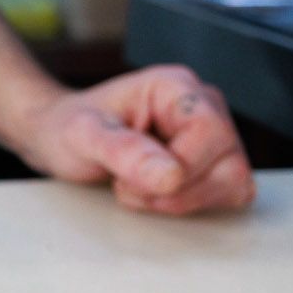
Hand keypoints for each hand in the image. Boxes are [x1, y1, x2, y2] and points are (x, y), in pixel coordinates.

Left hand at [10, 64, 254, 216]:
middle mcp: (202, 106)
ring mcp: (212, 137)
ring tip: (137, 187)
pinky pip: (228, 194)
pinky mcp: (212, 163)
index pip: (211, 131)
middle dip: (177, 190)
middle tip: (127, 184)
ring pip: (233, 183)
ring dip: (182, 201)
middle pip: (230, 163)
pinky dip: (192, 205)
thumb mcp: (82, 135)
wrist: (58, 136)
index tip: (132, 176)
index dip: (181, 166)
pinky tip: (156, 194)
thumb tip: (170, 176)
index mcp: (175, 87)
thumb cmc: (68, 128)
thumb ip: (123, 150)